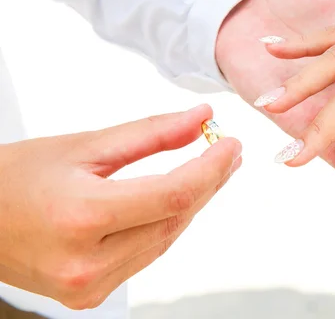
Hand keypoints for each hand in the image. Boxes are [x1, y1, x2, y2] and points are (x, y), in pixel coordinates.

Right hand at [0, 105, 240, 308]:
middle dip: (208, 184)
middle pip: (174, 219)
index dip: (211, 169)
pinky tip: (176, 202)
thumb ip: (150, 135)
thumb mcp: (84, 146)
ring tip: (210, 173)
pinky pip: (146, 256)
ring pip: (165, 240)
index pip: (172, 194)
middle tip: (227, 156)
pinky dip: (165, 227)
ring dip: (191, 206)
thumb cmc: (17, 178)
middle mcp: (86, 262)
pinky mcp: (90, 295)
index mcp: (81, 217)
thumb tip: (201, 120)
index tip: (231, 145)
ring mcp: (88, 286)